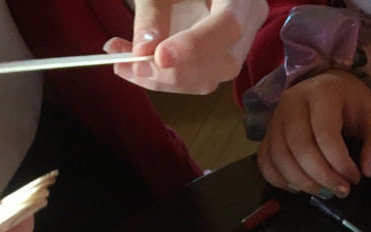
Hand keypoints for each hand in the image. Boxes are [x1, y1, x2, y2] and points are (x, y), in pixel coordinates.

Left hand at [107, 0, 267, 94]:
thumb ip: (153, 11)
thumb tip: (142, 49)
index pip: (228, 26)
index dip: (194, 46)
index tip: (159, 57)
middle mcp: (248, 23)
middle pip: (220, 62)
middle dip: (171, 72)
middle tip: (128, 65)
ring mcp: (237, 46)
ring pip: (208, 78)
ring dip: (161, 80)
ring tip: (123, 65)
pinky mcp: (219, 60)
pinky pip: (196, 79)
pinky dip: (163, 79)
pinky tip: (135, 68)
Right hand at [258, 71, 370, 196]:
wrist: (325, 87)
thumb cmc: (350, 103)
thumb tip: (367, 171)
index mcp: (322, 93)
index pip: (325, 135)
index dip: (340, 164)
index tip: (356, 178)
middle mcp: (292, 103)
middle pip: (300, 149)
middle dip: (322, 177)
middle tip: (341, 191)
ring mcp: (275, 118)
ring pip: (281, 158)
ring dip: (304, 183)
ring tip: (325, 191)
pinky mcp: (266, 134)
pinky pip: (265, 163)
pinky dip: (280, 181)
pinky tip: (301, 187)